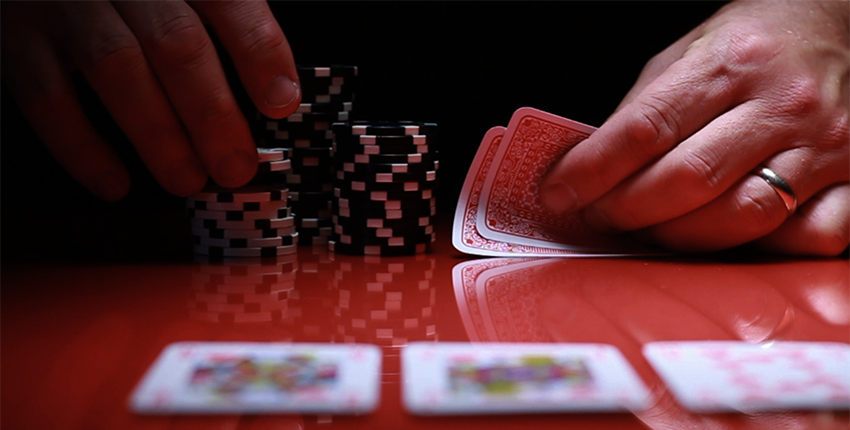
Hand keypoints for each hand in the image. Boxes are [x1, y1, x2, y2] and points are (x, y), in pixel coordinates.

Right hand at [0, 0, 300, 199]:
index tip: (282, 102)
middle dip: (212, 113)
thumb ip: (219, 17)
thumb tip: (272, 88)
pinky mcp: (14, 33)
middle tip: (236, 166)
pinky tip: (114, 183)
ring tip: (187, 180)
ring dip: (158, 136)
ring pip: (118, 68)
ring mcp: (62, 2)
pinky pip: (45, 94)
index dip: (258, 52)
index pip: (226, 0)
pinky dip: (80, 146)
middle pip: (176, 43)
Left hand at [540, 0, 849, 255]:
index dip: (592, 169)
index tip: (559, 192)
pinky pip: (807, 236)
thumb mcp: (685, 53)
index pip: (645, 128)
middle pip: (688, 180)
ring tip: (649, 229)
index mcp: (731, 62)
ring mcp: (826, 144)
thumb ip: (642, 109)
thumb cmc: (752, 44)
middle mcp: (783, 103)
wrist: (838, 27)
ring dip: (679, 236)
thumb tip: (589, 168)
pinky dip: (761, 248)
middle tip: (598, 216)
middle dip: (626, 210)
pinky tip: (728, 234)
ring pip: (742, 217)